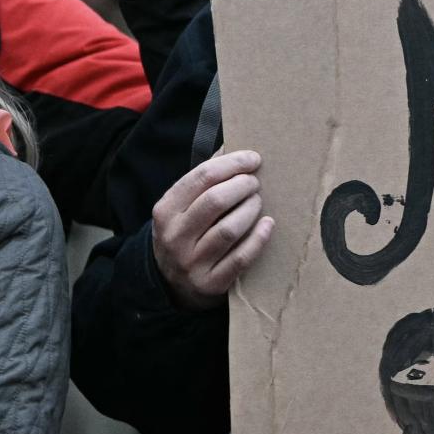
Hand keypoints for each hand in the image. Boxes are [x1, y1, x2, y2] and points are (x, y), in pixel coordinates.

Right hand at [153, 150, 274, 310]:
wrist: (168, 283)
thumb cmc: (183, 234)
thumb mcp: (180, 207)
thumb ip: (201, 181)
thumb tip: (232, 149)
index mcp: (166, 210)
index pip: (201, 177)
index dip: (232, 163)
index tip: (253, 158)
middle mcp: (175, 236)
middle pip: (215, 201)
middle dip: (242, 185)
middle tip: (255, 182)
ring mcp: (191, 262)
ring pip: (228, 229)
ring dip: (250, 209)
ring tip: (258, 202)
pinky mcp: (210, 283)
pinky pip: (240, 258)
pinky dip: (258, 239)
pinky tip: (268, 224)